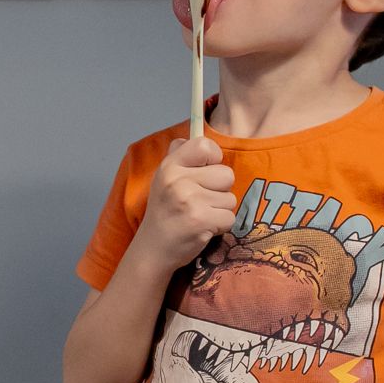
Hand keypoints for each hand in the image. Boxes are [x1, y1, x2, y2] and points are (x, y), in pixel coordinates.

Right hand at [126, 137, 236, 274]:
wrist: (153, 249)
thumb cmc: (164, 212)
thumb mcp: (163, 178)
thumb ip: (179, 155)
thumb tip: (193, 133)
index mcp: (169, 166)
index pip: (206, 146)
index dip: (213, 159)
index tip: (204, 172)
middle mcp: (177, 180)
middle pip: (226, 174)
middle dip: (219, 190)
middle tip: (200, 201)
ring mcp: (189, 200)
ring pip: (230, 198)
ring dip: (219, 210)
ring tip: (199, 216)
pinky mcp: (201, 220)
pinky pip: (230, 217)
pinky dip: (221, 226)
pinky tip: (203, 228)